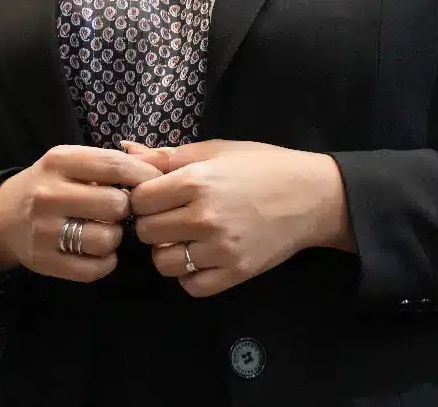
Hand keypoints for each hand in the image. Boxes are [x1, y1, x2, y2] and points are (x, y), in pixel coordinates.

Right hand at [0, 144, 163, 282]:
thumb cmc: (53, 184)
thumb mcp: (76, 162)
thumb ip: (119, 161)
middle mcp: (48, 194)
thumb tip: (164, 161)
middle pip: (116, 205)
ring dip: (115, 237)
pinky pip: (95, 268)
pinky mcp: (44, 262)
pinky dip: (105, 261)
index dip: (144, 177)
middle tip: (118, 209)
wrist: (4, 216)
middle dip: (126, 209)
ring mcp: (44, 230)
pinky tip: (97, 250)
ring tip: (105, 229)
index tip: (155, 185)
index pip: (115, 166)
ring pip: (107, 239)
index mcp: (59, 160)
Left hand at [124, 139, 351, 296]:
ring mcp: (220, 248)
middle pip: (146, 232)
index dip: (143, 197)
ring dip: (167, 251)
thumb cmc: (261, 166)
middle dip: (152, 223)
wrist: (311, 196)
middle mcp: (204, 217)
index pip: (139, 200)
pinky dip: (189, 275)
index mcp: (196, 181)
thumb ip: (167, 156)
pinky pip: (191, 286)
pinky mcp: (236, 272)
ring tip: (183, 238)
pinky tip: (199, 257)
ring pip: (164, 263)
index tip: (156, 196)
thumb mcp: (215, 150)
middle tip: (170, 216)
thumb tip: (125, 151)